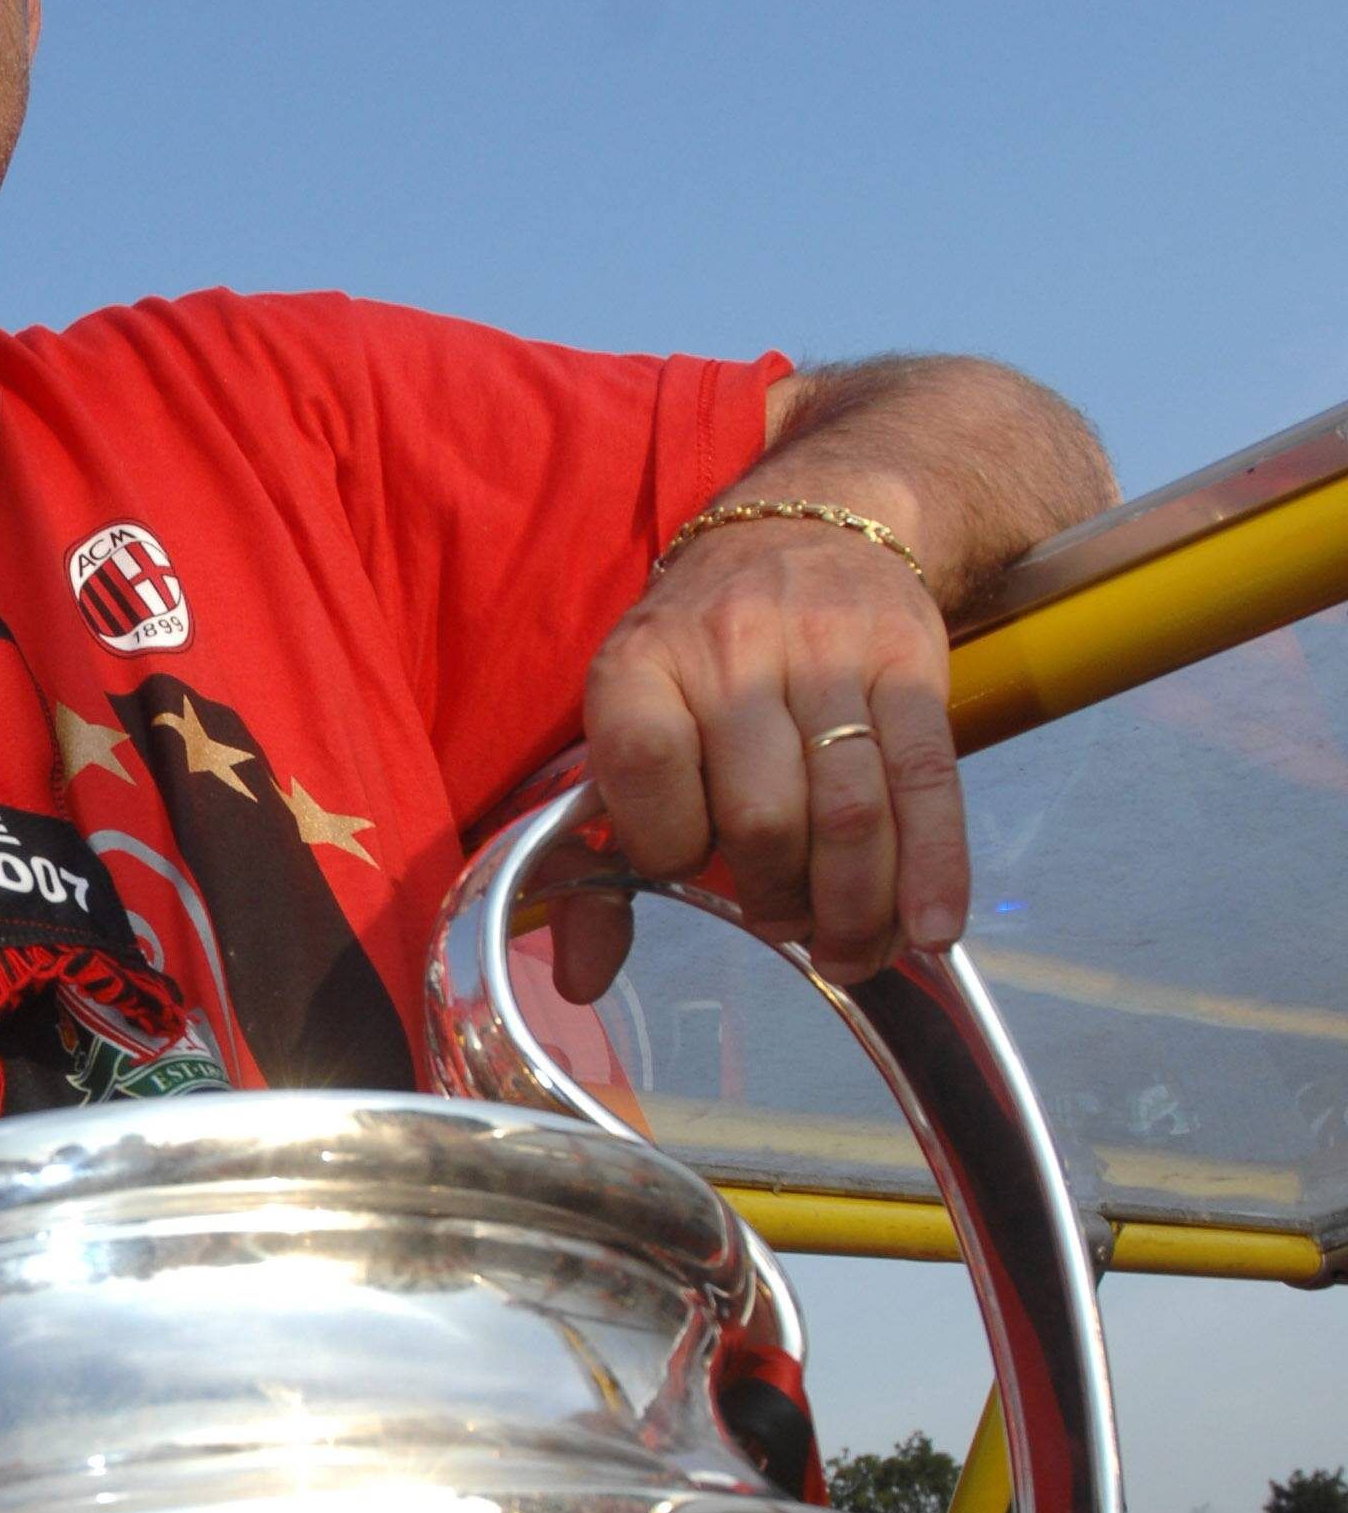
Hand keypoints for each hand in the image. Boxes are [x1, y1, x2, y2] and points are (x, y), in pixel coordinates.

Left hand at [559, 516, 965, 1000]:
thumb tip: (579, 982)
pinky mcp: (910, 662)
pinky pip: (927, 783)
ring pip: (850, 813)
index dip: (669, 845)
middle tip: (783, 921)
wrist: (804, 530)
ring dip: (854, 907)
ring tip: (846, 947)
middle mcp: (733, 649)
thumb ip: (590, 861)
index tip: (684, 862)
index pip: (649, 772)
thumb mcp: (625, 726)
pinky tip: (930, 929)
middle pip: (764, 815)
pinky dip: (932, 870)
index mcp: (641, 663)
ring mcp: (829, 653)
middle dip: (776, 896)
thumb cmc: (697, 661)